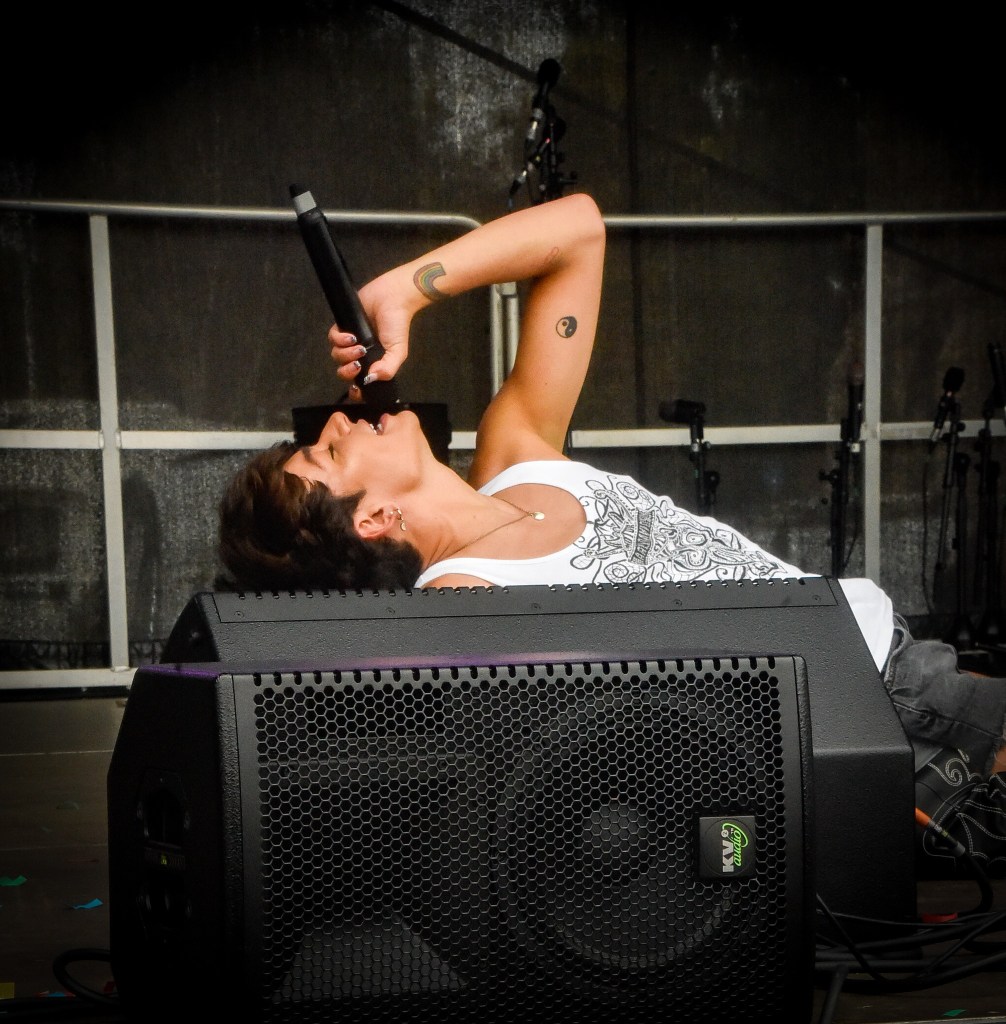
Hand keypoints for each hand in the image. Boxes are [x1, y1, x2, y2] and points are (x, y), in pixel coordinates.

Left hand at [328, 267, 416, 387]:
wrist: (392, 299)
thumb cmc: (397, 326)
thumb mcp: (398, 352)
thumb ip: (387, 369)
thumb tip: (370, 380)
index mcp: (373, 364)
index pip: (359, 383)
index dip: (354, 391)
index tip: (355, 390)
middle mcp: (360, 356)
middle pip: (344, 372)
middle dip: (348, 371)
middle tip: (357, 364)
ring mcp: (350, 342)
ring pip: (337, 356)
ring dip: (345, 354)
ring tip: (358, 345)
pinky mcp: (342, 327)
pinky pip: (332, 339)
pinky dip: (339, 339)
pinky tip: (351, 336)